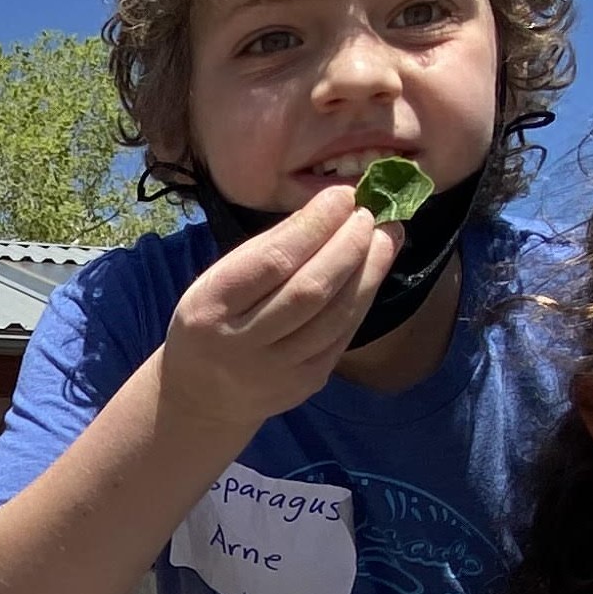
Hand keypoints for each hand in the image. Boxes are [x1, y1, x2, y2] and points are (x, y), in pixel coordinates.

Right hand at [156, 187, 399, 443]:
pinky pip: (343, 335)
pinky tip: (374, 272)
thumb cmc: (213, 321)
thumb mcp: (217, 281)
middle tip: (372, 214)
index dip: (314, 226)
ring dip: (369, 272)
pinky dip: (363, 298)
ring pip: (335, 316)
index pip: (273, 262)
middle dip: (348, 246)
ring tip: (388, 237)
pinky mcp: (306, 383)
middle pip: (310, 290)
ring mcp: (278, 370)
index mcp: (212, 307)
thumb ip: (265, 252)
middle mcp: (244, 344)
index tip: (343, 196)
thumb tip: (326, 211)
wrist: (204, 397)